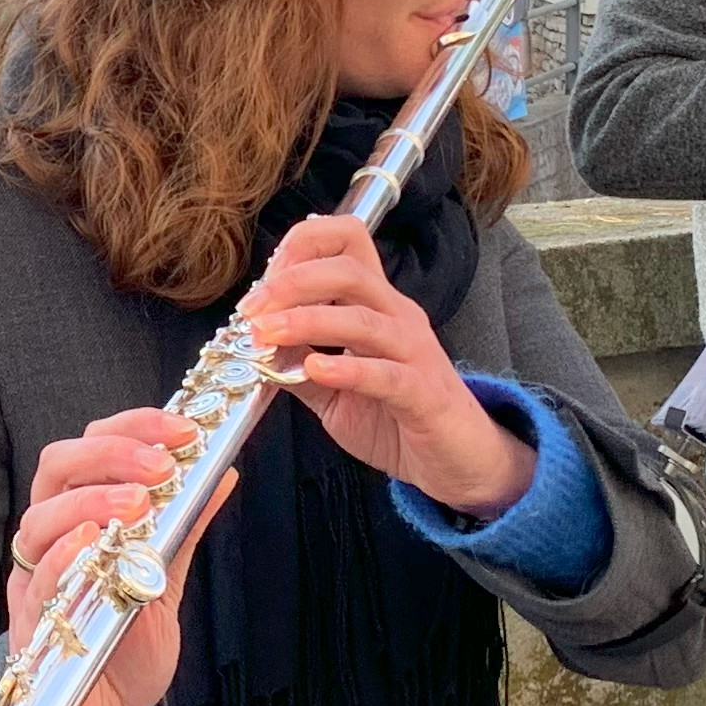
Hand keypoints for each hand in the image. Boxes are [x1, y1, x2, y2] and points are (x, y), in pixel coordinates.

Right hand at [6, 406, 230, 705]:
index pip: (91, 448)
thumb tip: (222, 469)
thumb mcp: (165, 577)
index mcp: (79, 516)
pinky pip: (36, 582)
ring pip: (41, 520)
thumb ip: (184, 525)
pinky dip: (64, 557)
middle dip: (111, 456)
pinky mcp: (31, 625)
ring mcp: (36, 580)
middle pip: (56, 469)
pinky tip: (93, 544)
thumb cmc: (124, 645)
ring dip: (91, 502)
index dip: (132, 428)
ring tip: (138, 505)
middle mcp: (51, 540)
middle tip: (161, 466)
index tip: (183, 429)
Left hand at [245, 214, 527, 513]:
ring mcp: (415, 352)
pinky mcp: (424, 394)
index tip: (260, 283)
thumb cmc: (395, 418)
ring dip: (308, 321)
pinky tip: (315, 369)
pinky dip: (348, 369)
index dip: (301, 248)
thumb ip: (295, 365)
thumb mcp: (332, 389)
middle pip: (348, 270)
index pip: (347, 243)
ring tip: (266, 335)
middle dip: (292, 282)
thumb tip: (252, 345)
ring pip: (362, 318)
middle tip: (250, 310)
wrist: (455, 462)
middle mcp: (398, 317)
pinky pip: (386, 374)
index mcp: (377, 305)